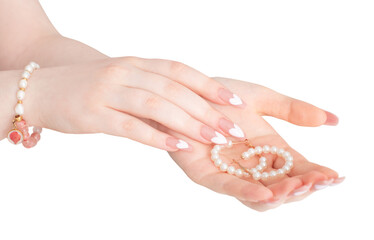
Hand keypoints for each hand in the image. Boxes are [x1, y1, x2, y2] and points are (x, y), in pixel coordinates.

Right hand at [25, 58, 248, 149]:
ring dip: (189, 123)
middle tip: (233, 129)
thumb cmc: (90, 88)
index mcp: (137, 63)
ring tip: (215, 139)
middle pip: (175, 90)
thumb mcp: (125, 81)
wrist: (41, 88)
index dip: (210, 86)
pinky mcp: (93, 113)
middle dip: (208, 110)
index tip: (236, 103)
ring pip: (156, 105)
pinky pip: (129, 126)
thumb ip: (153, 91)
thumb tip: (189, 109)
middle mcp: (126, 72)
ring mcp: (108, 91)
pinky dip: (156, 136)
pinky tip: (178, 146)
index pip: (181, 71)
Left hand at [167, 77, 342, 210]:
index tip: (335, 175)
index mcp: (267, 151)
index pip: (297, 170)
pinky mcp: (205, 174)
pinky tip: (267, 194)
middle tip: (319, 181)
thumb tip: (332, 119)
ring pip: (259, 197)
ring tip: (299, 186)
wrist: (185, 88)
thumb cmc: (220, 95)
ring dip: (281, 195)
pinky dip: (247, 193)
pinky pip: (227, 188)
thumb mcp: (262, 99)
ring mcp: (229, 173)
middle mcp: (250, 167)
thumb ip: (292, 111)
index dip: (317, 176)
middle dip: (303, 188)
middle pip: (281, 190)